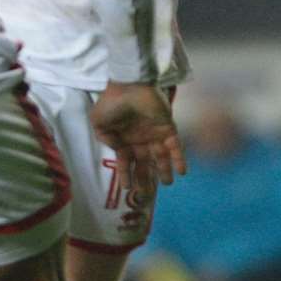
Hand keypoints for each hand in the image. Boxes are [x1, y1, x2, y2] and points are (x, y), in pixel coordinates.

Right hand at [89, 81, 187, 196]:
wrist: (129, 85)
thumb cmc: (111, 102)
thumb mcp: (98, 122)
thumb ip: (105, 139)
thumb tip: (118, 150)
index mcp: (123, 140)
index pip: (126, 162)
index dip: (126, 175)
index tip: (127, 189)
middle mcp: (139, 140)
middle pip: (144, 163)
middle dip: (145, 178)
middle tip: (147, 194)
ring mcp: (154, 135)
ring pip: (161, 157)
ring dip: (164, 171)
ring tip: (168, 184)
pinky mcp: (167, 128)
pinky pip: (175, 147)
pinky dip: (179, 159)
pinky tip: (182, 172)